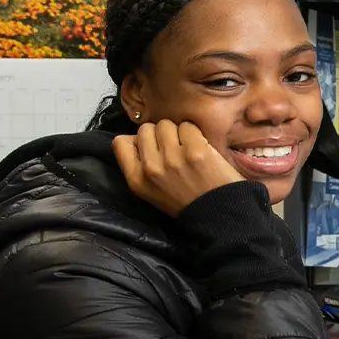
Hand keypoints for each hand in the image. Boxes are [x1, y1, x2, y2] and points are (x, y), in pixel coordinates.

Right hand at [112, 120, 243, 216]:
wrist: (219, 215)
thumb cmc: (186, 202)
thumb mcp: (152, 191)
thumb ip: (141, 165)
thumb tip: (137, 137)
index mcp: (136, 180)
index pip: (120, 142)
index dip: (136, 140)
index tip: (151, 147)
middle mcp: (151, 168)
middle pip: (145, 129)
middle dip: (159, 135)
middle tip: (173, 148)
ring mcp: (172, 158)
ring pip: (166, 124)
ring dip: (177, 132)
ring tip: (187, 148)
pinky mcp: (195, 151)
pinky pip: (187, 126)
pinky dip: (195, 134)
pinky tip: (201, 148)